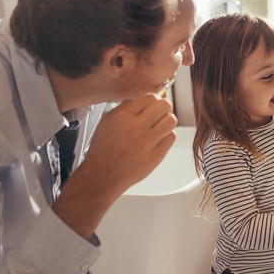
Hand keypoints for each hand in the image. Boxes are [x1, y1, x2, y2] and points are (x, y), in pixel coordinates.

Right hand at [53, 94, 176, 237]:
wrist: (102, 176)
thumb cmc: (104, 149)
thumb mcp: (107, 122)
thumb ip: (124, 108)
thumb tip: (143, 99)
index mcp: (122, 116)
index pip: (150, 97)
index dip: (153, 101)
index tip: (152, 106)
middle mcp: (135, 127)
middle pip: (165, 105)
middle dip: (163, 109)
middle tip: (159, 115)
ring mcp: (147, 142)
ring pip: (171, 120)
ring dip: (167, 122)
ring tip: (159, 128)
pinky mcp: (156, 155)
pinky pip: (171, 136)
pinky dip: (166, 136)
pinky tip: (157, 140)